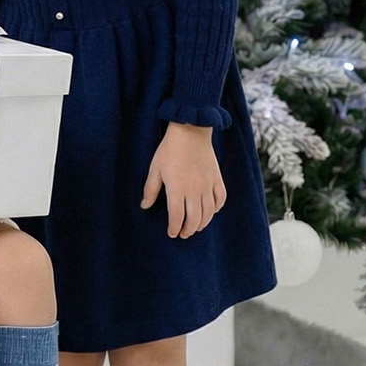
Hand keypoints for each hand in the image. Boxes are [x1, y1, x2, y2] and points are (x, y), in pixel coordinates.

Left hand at [140, 123, 226, 238]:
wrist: (190, 131)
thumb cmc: (169, 150)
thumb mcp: (155, 169)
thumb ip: (150, 190)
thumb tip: (145, 206)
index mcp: (177, 190)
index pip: (177, 217)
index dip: (174, 228)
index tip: (172, 233)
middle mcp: (195, 191)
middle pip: (194, 219)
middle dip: (188, 230)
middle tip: (183, 234)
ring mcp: (208, 185)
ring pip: (209, 213)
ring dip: (202, 223)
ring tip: (195, 227)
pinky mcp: (217, 179)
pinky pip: (221, 199)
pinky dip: (216, 208)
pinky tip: (211, 211)